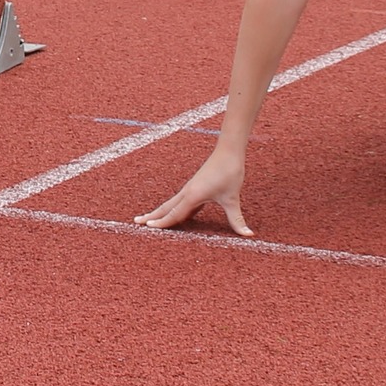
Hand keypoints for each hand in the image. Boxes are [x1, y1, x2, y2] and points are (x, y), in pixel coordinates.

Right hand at [134, 149, 252, 234]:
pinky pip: (181, 201)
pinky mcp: (196, 187)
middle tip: (136, 222)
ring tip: (149, 218)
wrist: (228, 151)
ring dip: (160, 211)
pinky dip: (174, 209)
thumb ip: (237, 219)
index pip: (174, 213)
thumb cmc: (229, 172)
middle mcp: (188, 192)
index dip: (162, 222)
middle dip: (152, 216)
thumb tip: (248, 234)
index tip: (148, 228)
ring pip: (172, 203)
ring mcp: (191, 189)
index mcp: (192, 195)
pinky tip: (177, 214)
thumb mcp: (232, 198)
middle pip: (166, 207)